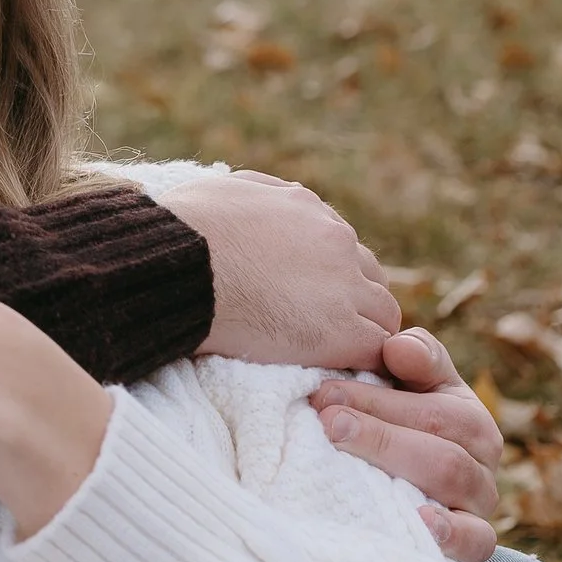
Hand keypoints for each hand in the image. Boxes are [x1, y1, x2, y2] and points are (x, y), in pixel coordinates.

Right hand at [146, 168, 399, 369]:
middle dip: (357, 300)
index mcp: (305, 206)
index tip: (312, 292)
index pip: (339, 242)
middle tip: (330, 327)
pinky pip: (376, 349)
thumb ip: (252, 191)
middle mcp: (334, 240)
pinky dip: (366, 361)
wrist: (177, 267)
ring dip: (366, 331)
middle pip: (369, 276)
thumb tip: (256, 198)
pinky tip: (346, 373)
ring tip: (340, 356)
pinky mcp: (339, 330)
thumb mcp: (221, 188)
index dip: (330, 272)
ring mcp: (342, 286)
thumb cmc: (181, 230)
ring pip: (383, 314)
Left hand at [313, 327, 502, 561]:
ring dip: (395, 464)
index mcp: (469, 417)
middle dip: (378, 432)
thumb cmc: (402, 424)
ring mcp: (480, 503)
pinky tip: (419, 521)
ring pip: (450, 481)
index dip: (377, 399)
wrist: (412, 487)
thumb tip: (398, 346)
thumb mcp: (411, 386)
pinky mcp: (476, 543)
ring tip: (344, 452)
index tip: (324, 392)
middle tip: (326, 421)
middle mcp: (482, 459)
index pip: (430, 408)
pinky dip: (451, 533)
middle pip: (438, 445)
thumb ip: (413, 357)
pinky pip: (476, 541)